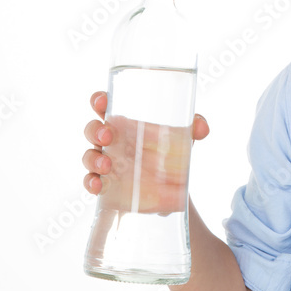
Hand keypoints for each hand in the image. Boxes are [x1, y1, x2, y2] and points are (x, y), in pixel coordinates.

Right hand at [83, 91, 209, 211]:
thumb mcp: (184, 138)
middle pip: (92, 129)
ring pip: (89, 155)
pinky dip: (90, 182)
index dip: (99, 100)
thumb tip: (201, 127)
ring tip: (107, 165)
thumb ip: (194, 128)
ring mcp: (107, 162)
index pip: (105, 105)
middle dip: (95, 130)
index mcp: (126, 122)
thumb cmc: (171, 152)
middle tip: (108, 136)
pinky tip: (98, 185)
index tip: (102, 102)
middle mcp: (112, 140)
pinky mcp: (107, 184)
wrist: (173, 189)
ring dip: (93, 158)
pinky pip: (90, 181)